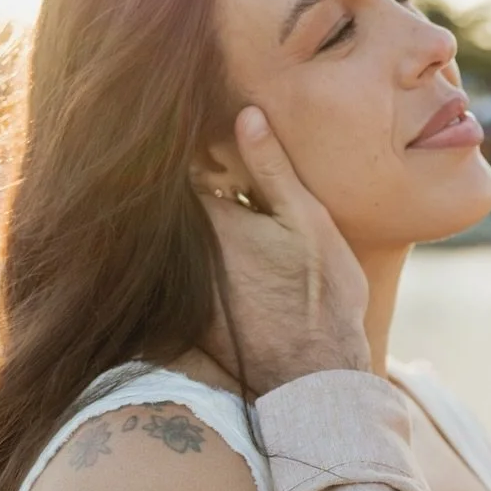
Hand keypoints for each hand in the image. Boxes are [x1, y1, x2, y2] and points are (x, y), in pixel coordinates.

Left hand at [201, 108, 371, 393]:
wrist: (313, 377)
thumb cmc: (321, 296)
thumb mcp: (308, 222)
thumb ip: (273, 168)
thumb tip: (246, 114)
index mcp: (211, 219)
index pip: (177, 167)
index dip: (184, 145)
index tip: (193, 129)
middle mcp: (185, 252)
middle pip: (169, 204)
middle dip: (180, 182)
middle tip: (197, 162)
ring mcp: (183, 286)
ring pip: (174, 240)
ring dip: (182, 223)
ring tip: (204, 202)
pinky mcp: (188, 315)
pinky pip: (179, 273)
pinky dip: (187, 259)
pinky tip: (222, 260)